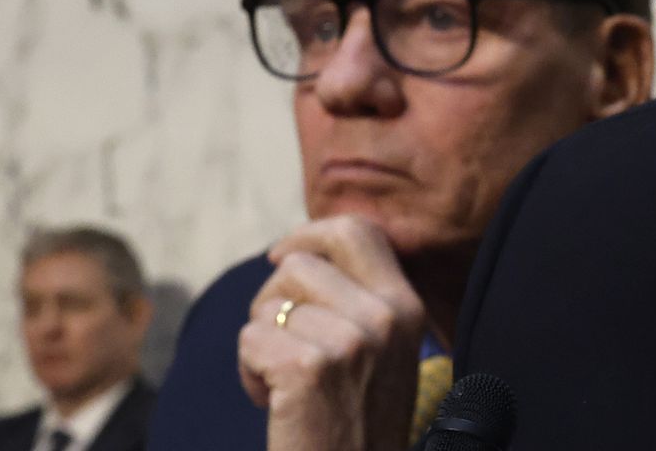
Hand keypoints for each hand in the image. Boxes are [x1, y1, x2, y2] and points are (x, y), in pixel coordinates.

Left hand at [239, 215, 427, 450]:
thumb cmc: (358, 423)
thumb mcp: (383, 354)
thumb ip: (361, 301)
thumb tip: (302, 251)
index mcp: (407, 307)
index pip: (356, 231)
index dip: (309, 234)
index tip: (280, 257)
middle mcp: (386, 317)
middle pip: (299, 262)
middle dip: (273, 298)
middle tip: (280, 342)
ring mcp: (350, 341)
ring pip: (268, 305)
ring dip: (262, 343)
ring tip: (283, 383)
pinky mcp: (309, 368)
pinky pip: (250, 340)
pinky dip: (249, 373)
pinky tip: (272, 402)